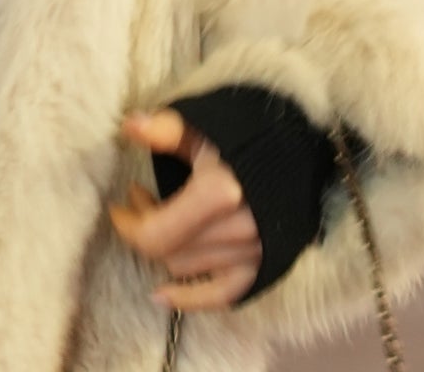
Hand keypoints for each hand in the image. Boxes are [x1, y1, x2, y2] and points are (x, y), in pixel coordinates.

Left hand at [109, 109, 261, 311]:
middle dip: (144, 227)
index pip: (155, 232)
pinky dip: (191, 298)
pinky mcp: (264, 267)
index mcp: (220, 194)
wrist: (303, 152)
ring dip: (165, 249)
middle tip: (139, 200)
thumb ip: (166, 129)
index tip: (120, 204)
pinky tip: (162, 295)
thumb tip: (128, 126)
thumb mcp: (206, 127)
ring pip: (187, 269)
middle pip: (169, 251)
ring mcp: (252, 254)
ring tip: (160, 219)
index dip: (128, 223)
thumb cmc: (249, 134)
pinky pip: (222, 296)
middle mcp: (236, 230)